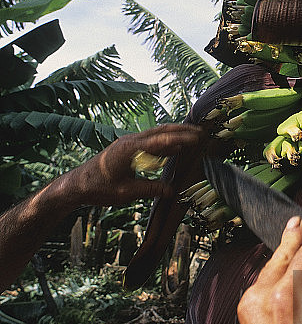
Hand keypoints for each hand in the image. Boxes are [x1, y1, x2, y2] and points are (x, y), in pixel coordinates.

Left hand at [63, 124, 206, 206]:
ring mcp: (129, 142)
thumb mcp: (125, 193)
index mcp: (130, 149)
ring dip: (174, 133)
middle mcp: (131, 141)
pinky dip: (164, 140)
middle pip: (161, 131)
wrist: (78, 184)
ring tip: (193, 135)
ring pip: (156, 133)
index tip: (197, 139)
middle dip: (182, 130)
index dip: (180, 139)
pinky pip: (150, 140)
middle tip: (201, 132)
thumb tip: (172, 192)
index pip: (160, 141)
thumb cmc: (99, 188)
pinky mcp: (128, 147)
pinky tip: (173, 146)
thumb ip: (150, 190)